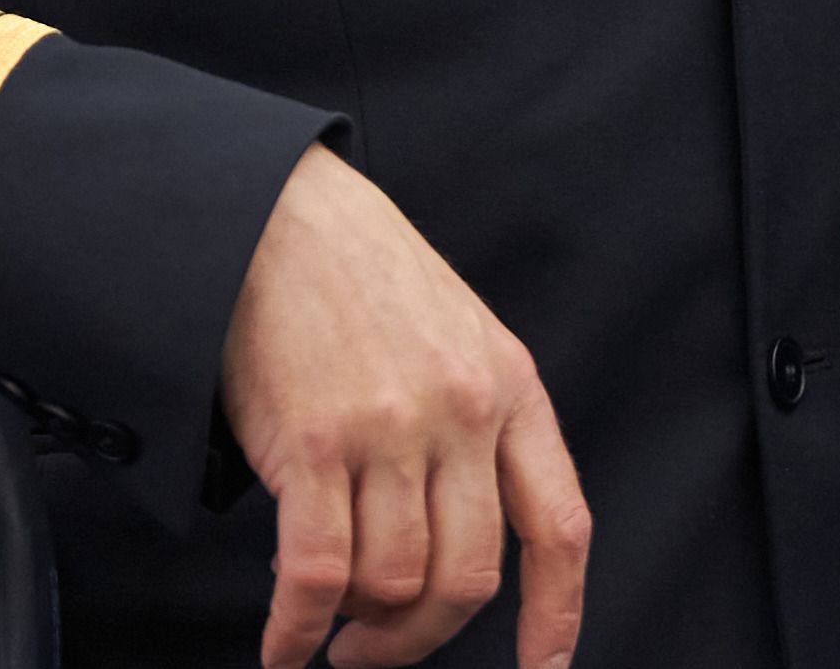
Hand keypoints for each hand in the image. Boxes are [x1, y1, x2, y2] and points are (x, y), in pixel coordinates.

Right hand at [219, 144, 590, 668]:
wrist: (280, 214)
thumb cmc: (363, 279)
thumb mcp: (459, 336)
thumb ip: (477, 428)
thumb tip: (455, 543)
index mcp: (511, 388)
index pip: (559, 525)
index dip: (556, 614)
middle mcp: (463, 412)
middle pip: (467, 579)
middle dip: (421, 638)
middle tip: (378, 650)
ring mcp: (389, 427)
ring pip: (393, 584)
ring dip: (359, 631)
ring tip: (329, 627)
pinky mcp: (312, 441)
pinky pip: (317, 574)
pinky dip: (296, 629)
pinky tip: (284, 646)